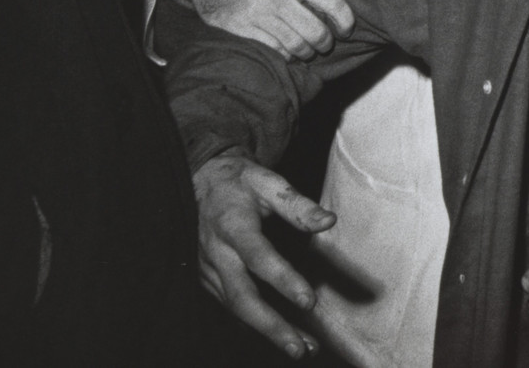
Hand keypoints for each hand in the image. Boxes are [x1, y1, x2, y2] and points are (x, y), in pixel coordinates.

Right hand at [175, 0, 354, 59]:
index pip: (330, 1)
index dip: (345, 19)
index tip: (347, 27)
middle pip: (314, 32)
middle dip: (326, 42)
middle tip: (327, 42)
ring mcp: (256, 15)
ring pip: (295, 46)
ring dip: (306, 52)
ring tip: (309, 48)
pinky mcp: (240, 30)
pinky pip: (273, 51)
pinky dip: (285, 54)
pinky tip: (288, 49)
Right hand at [194, 151, 335, 358]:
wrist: (199, 182)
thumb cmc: (239, 182)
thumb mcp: (269, 182)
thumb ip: (298, 205)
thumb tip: (329, 222)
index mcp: (232, 224)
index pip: (258, 256)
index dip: (283, 280)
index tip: (309, 301)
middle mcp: (216, 252)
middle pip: (241, 296)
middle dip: (271, 325)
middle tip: (299, 347)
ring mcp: (208, 270)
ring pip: (237, 309)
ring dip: (268, 331)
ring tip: (301, 348)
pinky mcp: (207, 281)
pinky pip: (232, 307)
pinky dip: (255, 326)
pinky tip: (282, 336)